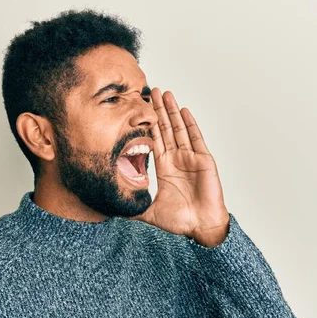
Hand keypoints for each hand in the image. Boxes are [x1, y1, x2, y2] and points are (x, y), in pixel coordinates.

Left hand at [130, 88, 229, 245]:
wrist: (201, 226)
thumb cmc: (180, 220)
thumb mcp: (149, 213)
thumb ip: (133, 210)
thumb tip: (114, 212)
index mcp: (164, 167)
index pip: (154, 140)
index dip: (147, 125)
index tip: (139, 110)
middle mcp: (177, 159)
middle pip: (165, 129)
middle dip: (158, 110)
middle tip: (150, 91)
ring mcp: (190, 158)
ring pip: (179, 129)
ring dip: (172, 111)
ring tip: (165, 93)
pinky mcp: (203, 160)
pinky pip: (195, 138)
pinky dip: (189, 124)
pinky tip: (183, 110)